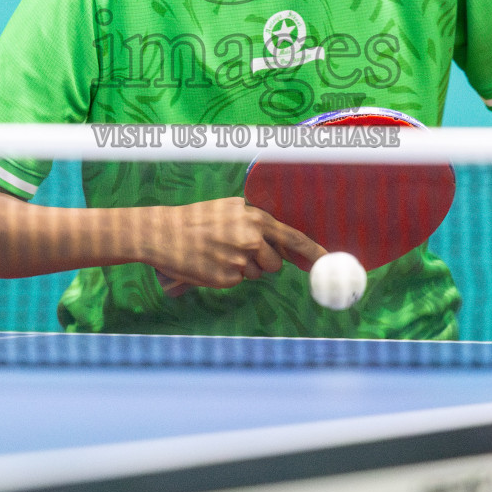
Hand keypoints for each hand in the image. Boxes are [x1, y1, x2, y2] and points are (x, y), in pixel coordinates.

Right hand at [145, 197, 324, 294]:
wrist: (164, 234)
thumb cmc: (197, 220)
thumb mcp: (230, 210)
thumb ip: (255, 222)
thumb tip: (278, 239)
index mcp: (254, 218)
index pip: (293, 238)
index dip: (312, 252)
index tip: (327, 260)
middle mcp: (251, 239)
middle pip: (275, 261)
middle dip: (263, 260)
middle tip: (238, 250)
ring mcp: (239, 260)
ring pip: (257, 273)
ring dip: (245, 268)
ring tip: (220, 254)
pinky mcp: (227, 279)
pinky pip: (239, 281)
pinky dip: (229, 275)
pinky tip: (212, 263)